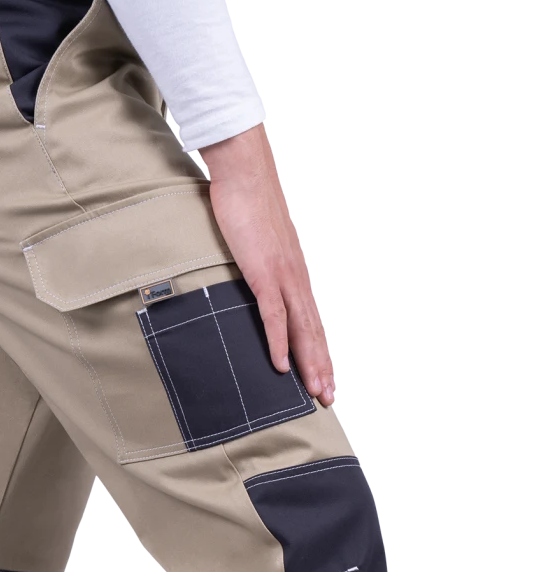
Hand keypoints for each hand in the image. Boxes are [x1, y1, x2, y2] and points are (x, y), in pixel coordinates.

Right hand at [199, 124, 334, 405]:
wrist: (245, 174)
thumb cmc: (249, 205)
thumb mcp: (261, 244)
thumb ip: (264, 266)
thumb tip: (259, 280)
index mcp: (295, 274)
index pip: (311, 321)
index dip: (319, 351)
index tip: (324, 377)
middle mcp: (295, 278)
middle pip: (312, 332)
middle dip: (321, 367)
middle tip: (326, 398)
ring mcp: (281, 276)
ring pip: (301, 329)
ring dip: (307, 362)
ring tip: (313, 390)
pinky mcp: (264, 272)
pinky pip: (273, 314)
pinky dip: (278, 341)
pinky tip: (280, 364)